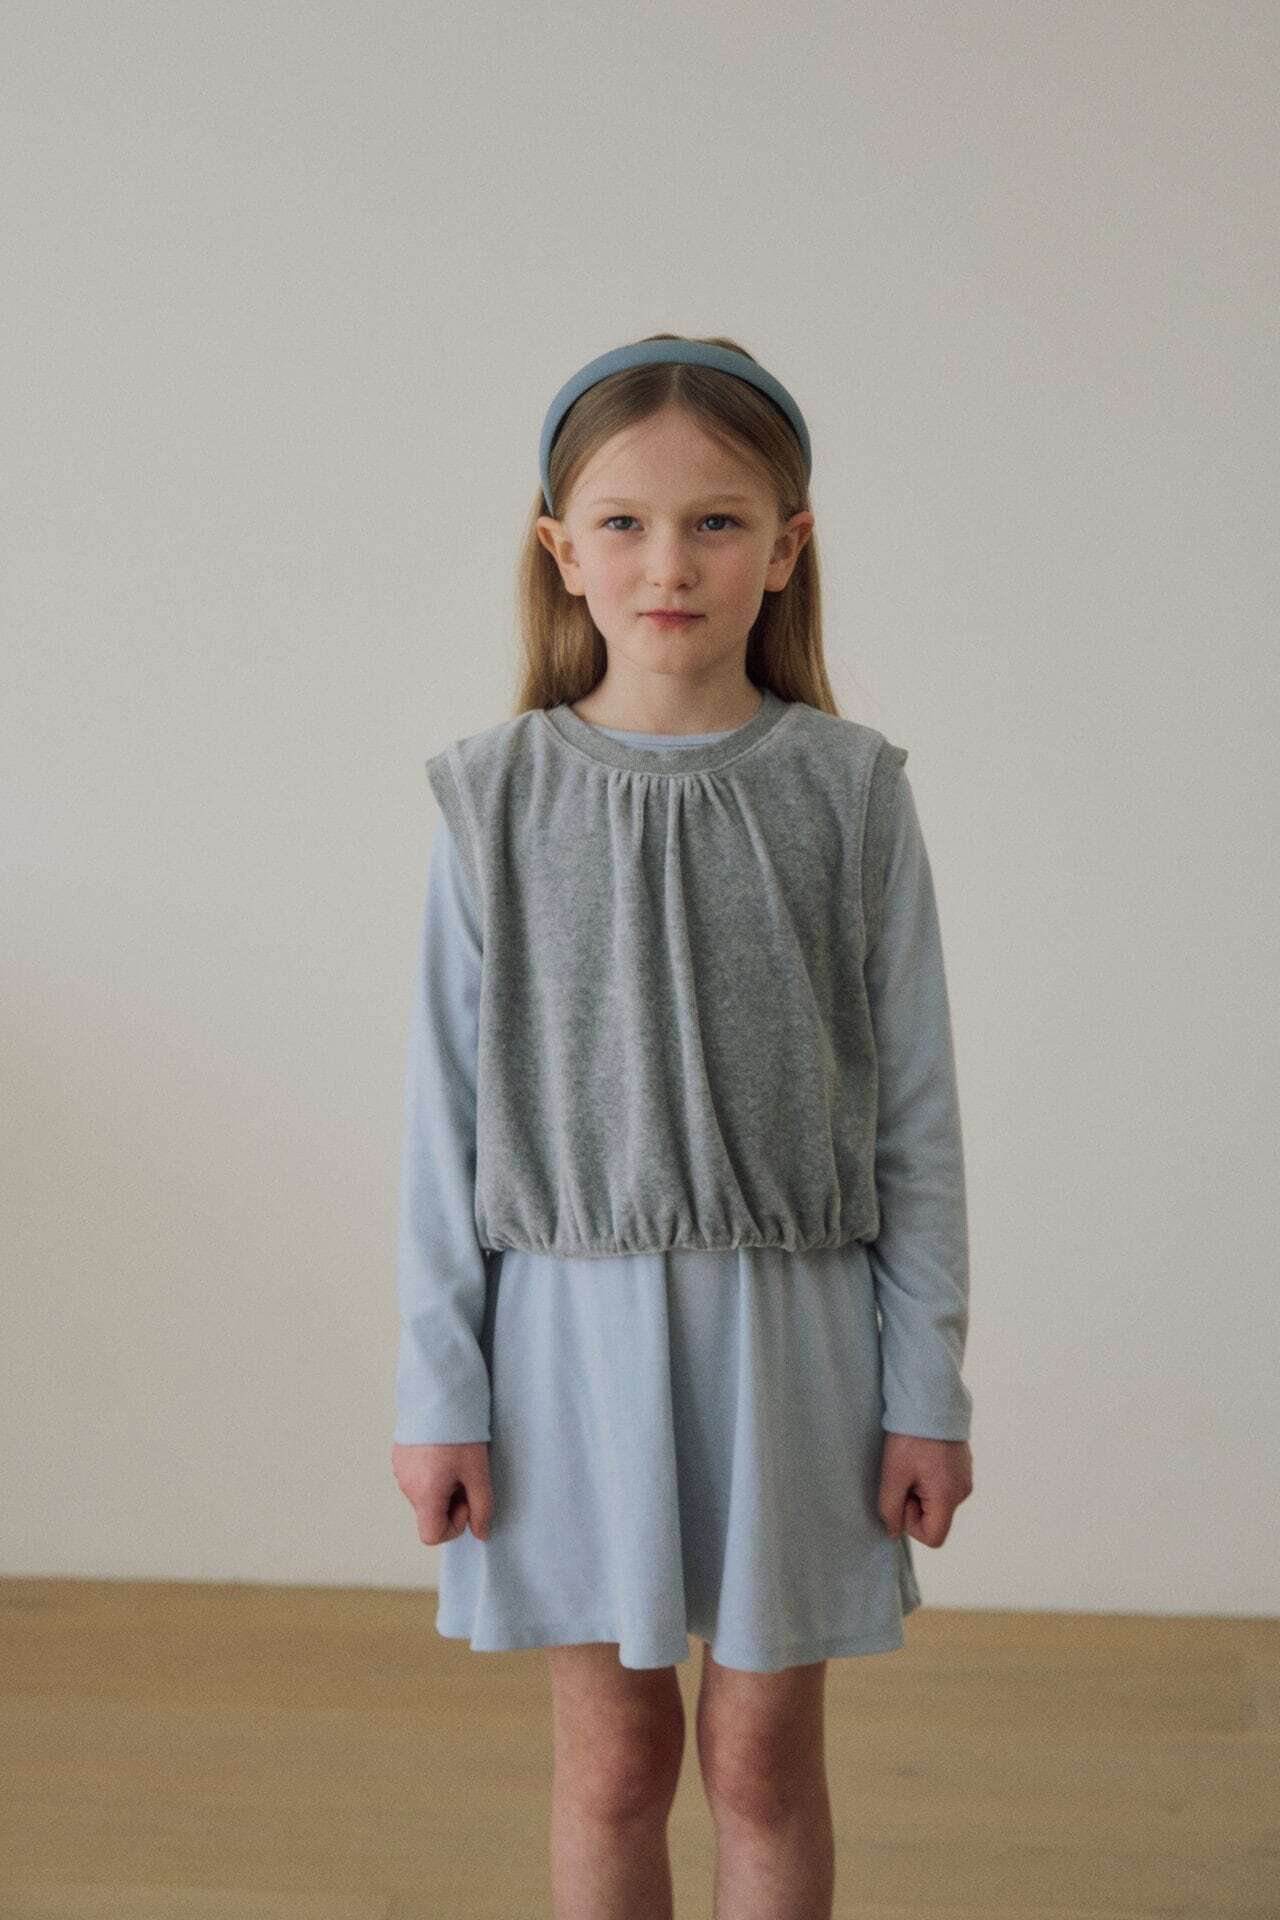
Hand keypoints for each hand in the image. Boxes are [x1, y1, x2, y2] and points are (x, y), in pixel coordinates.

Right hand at [392, 1441, 493, 1544]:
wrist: (438, 1394)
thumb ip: (481, 1507)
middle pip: (430, 1513)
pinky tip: (444, 1451)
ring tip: (455, 1459)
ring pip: (424, 1495)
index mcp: (424, 1494)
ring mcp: (400, 1470)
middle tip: (465, 1474)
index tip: (466, 1499)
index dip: (454, 1525)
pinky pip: (416, 1477)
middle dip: (451, 1502)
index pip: (432, 1536)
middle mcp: (407, 1486)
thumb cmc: (459, 1433)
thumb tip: (481, 1533)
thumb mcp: (478, 1472)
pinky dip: (431, 1473)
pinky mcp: (399, 1456)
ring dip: (442, 1486)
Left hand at [878, 1431, 972, 1547]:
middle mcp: (962, 1491)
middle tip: (903, 1474)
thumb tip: (894, 1532)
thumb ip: (891, 1509)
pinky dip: (928, 1478)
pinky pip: (943, 1485)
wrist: (930, 1398)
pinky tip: (920, 1455)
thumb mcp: (894, 1474)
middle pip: (935, 1518)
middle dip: (914, 1503)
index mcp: (948, 1497)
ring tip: (911, 1461)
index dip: (911, 1523)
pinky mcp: (962, 1465)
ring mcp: (965, 1477)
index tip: (902, 1495)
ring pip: (938, 1501)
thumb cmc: (911, 1437)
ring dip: (920, 1489)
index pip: (933, 1537)